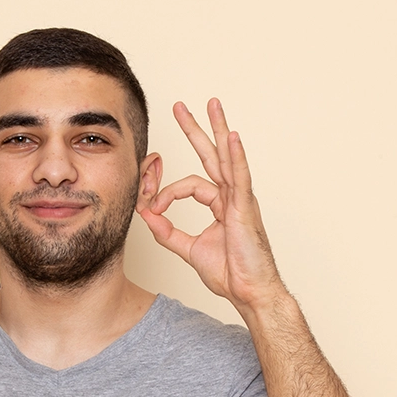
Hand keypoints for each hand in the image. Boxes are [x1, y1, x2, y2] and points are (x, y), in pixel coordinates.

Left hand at [138, 98, 285, 313]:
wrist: (249, 292)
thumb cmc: (230, 273)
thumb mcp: (189, 249)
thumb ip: (168, 233)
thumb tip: (147, 217)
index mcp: (220, 204)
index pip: (189, 185)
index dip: (166, 194)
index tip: (152, 209)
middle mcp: (231, 197)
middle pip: (211, 155)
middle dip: (196, 130)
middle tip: (181, 107)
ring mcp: (241, 200)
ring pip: (227, 158)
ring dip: (217, 129)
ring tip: (211, 104)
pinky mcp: (246, 209)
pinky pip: (240, 177)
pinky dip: (236, 157)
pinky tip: (232, 137)